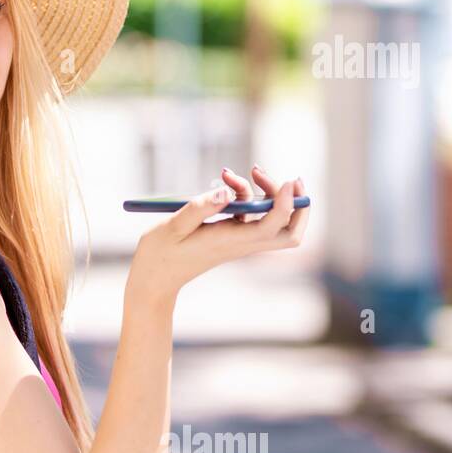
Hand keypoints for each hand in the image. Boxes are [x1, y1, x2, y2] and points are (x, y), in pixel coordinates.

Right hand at [128, 164, 307, 301]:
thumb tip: (226, 192)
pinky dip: (250, 198)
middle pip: (289, 232)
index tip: (285, 181)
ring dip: (268, 194)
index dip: (286, 203)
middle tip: (284, 180)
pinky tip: (228, 184)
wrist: (155, 280)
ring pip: (275, 222)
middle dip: (296, 205)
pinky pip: (255, 218)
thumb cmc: (160, 253)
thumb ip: (200, 208)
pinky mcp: (233, 237)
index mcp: (229, 241)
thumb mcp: (173, 227)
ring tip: (239, 173)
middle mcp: (240, 243)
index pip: (272, 226)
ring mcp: (239, 241)